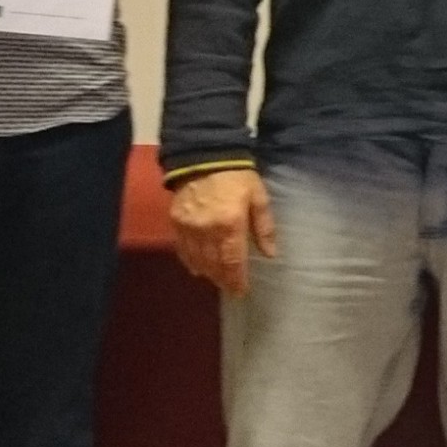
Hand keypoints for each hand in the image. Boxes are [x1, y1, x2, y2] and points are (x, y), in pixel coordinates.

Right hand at [171, 167, 277, 294]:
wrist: (204, 155)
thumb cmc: (237, 176)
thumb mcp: (259, 198)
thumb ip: (264, 227)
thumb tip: (270, 254)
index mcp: (230, 225)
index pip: (232, 262)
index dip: (236, 280)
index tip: (240, 291)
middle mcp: (207, 230)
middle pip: (213, 264)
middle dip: (222, 279)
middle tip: (230, 288)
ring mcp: (188, 227)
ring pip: (196, 259)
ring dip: (207, 272)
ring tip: (216, 279)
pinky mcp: (175, 221)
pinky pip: (181, 248)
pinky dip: (189, 260)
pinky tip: (196, 266)